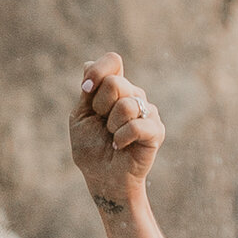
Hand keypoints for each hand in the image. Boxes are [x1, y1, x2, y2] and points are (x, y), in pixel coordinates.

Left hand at [72, 52, 162, 201]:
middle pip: (116, 83)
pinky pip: (136, 125)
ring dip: (111, 126)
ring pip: (125, 105)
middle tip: (102, 123)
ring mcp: (147, 110)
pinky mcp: (156, 129)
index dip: (98, 72)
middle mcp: (133, 94)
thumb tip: (88, 64)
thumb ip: (88, 91)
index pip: (113, 61)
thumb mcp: (80, 116)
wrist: (103, 177)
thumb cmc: (91, 148)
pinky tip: (120, 146)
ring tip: (113, 137)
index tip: (86, 90)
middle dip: (100, 106)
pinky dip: (121, 138)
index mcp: (114, 87)